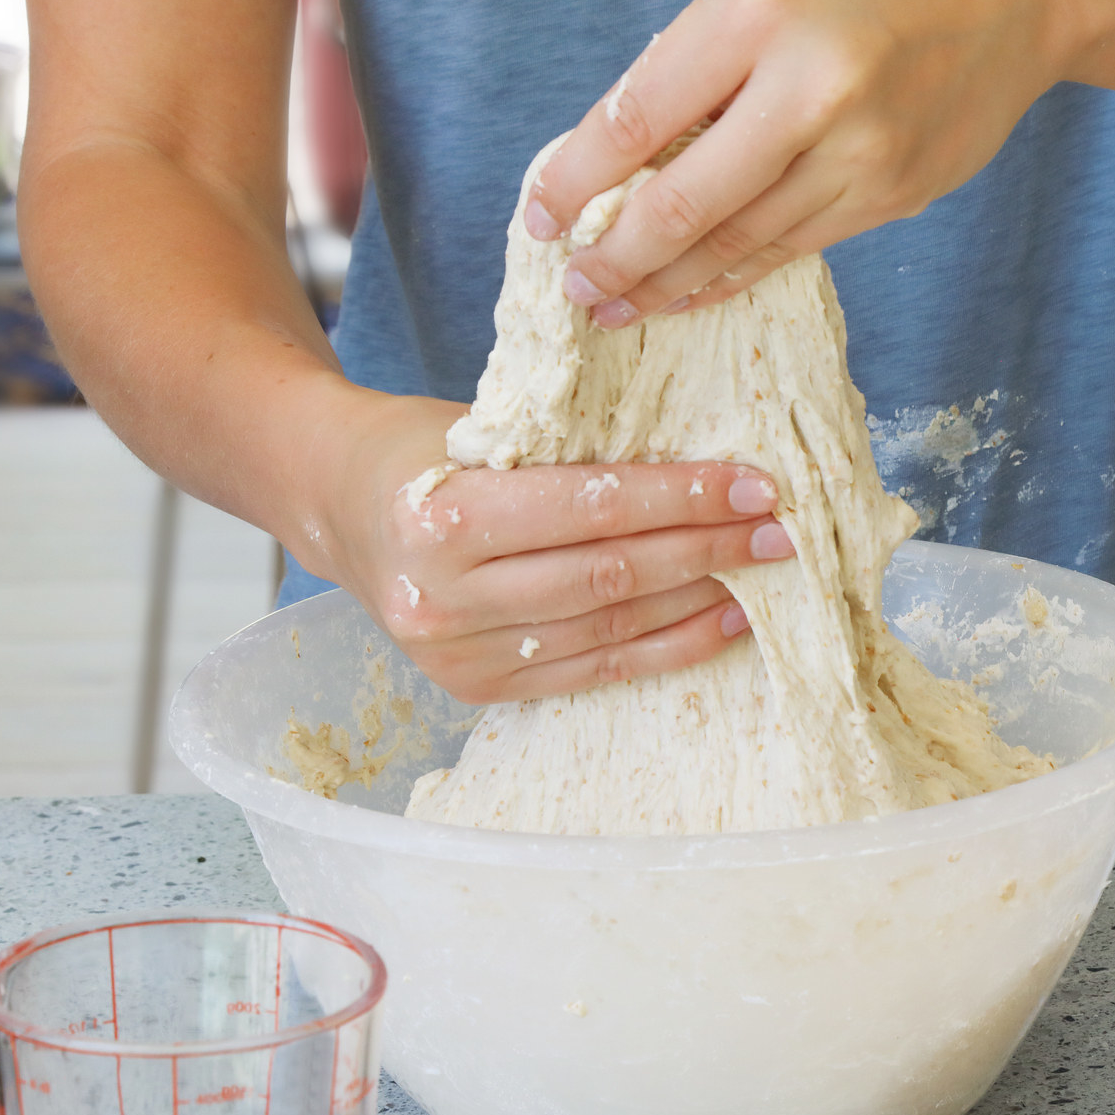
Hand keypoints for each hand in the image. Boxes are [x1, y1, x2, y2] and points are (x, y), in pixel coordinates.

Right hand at [308, 394, 792, 703]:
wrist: (335, 504)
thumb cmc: (421, 449)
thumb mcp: (481, 426)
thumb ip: (569, 451)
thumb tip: (701, 461)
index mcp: (441, 518)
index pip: (589, 509)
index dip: (680, 499)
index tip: (752, 487)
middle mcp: (444, 598)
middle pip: (608, 575)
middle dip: (706, 549)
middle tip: (779, 531)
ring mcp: (458, 653)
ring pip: (609, 627)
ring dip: (698, 601)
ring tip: (762, 573)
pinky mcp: (477, 688)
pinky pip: (595, 669)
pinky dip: (666, 646)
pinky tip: (722, 620)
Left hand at [523, 0, 1073, 327]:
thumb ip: (700, 66)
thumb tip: (617, 161)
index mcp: (760, 13)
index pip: (637, 118)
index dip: (576, 179)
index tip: (541, 216)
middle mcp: (810, 89)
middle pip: (681, 204)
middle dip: (615, 257)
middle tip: (573, 289)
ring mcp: (860, 154)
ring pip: (736, 243)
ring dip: (665, 284)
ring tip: (615, 304)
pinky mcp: (894, 196)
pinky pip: (791, 251)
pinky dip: (731, 277)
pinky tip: (691, 292)